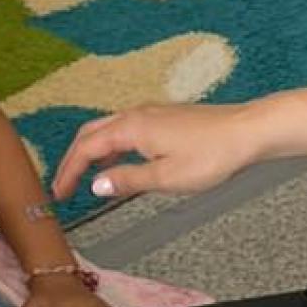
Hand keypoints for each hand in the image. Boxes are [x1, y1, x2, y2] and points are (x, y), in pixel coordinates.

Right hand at [55, 101, 261, 203]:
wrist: (248, 132)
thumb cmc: (213, 154)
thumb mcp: (166, 178)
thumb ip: (128, 180)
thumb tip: (97, 184)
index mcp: (132, 127)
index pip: (86, 149)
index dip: (68, 171)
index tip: (59, 193)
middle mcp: (136, 114)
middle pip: (90, 133)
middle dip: (73, 159)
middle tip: (64, 185)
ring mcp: (151, 112)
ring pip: (108, 128)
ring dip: (91, 151)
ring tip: (85, 176)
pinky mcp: (165, 117)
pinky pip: (126, 127)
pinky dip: (111, 144)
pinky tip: (119, 161)